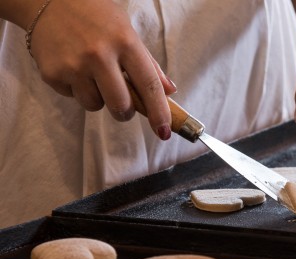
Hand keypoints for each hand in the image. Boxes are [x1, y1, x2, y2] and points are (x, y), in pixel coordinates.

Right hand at [28, 0, 175, 138]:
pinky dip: (76, 89)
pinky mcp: (52, 73)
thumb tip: (168, 91)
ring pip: (95, 105)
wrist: (50, 0)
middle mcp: (99, 55)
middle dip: (125, 111)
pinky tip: (73, 67)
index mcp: (125, 42)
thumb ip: (149, 63)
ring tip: (93, 75)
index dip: (159, 112)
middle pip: (121, 106)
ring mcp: (74, 65)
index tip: (164, 132)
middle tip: (123, 103)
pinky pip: (72, 97)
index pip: (149, 85)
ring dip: (99, 98)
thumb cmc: (97, 16)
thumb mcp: (128, 32)